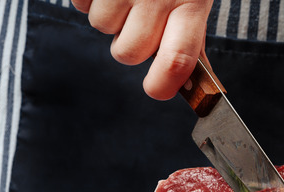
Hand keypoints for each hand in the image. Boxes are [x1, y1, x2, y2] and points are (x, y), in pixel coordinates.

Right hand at [71, 0, 213, 99]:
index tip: (157, 90)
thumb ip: (193, 39)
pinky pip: (81, 4)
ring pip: (102, 28)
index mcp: (190, 4)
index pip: (177, 60)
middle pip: (128, 53)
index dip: (163, 85)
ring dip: (111, 16)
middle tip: (141, 19)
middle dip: (130, 44)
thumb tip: (202, 86)